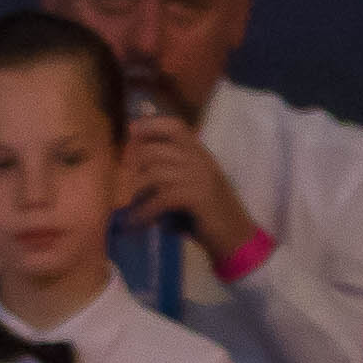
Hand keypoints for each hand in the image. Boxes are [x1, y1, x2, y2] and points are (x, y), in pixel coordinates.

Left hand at [116, 109, 262, 260]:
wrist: (236, 238)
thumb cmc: (210, 213)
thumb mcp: (193, 183)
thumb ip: (172, 169)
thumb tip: (133, 159)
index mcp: (201, 154)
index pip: (175, 127)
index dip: (150, 125)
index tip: (131, 131)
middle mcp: (201, 161)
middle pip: (154, 151)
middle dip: (133, 167)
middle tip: (126, 186)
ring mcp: (201, 178)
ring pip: (153, 174)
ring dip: (137, 194)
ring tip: (133, 208)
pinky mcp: (198, 197)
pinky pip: (160, 198)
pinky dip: (144, 212)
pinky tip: (137, 221)